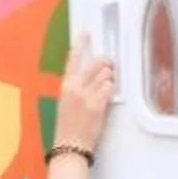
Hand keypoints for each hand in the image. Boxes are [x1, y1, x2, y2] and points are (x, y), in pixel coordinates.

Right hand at [53, 36, 114, 153]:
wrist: (69, 145)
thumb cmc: (68, 126)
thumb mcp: (66, 101)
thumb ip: (76, 86)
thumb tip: (92, 76)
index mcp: (66, 84)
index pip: (73, 58)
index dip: (81, 43)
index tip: (86, 33)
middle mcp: (76, 86)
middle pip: (96, 63)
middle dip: (106, 62)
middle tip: (109, 66)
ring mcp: (87, 95)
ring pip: (105, 74)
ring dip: (110, 78)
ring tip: (107, 85)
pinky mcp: (97, 105)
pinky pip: (109, 88)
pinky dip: (111, 89)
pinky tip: (108, 94)